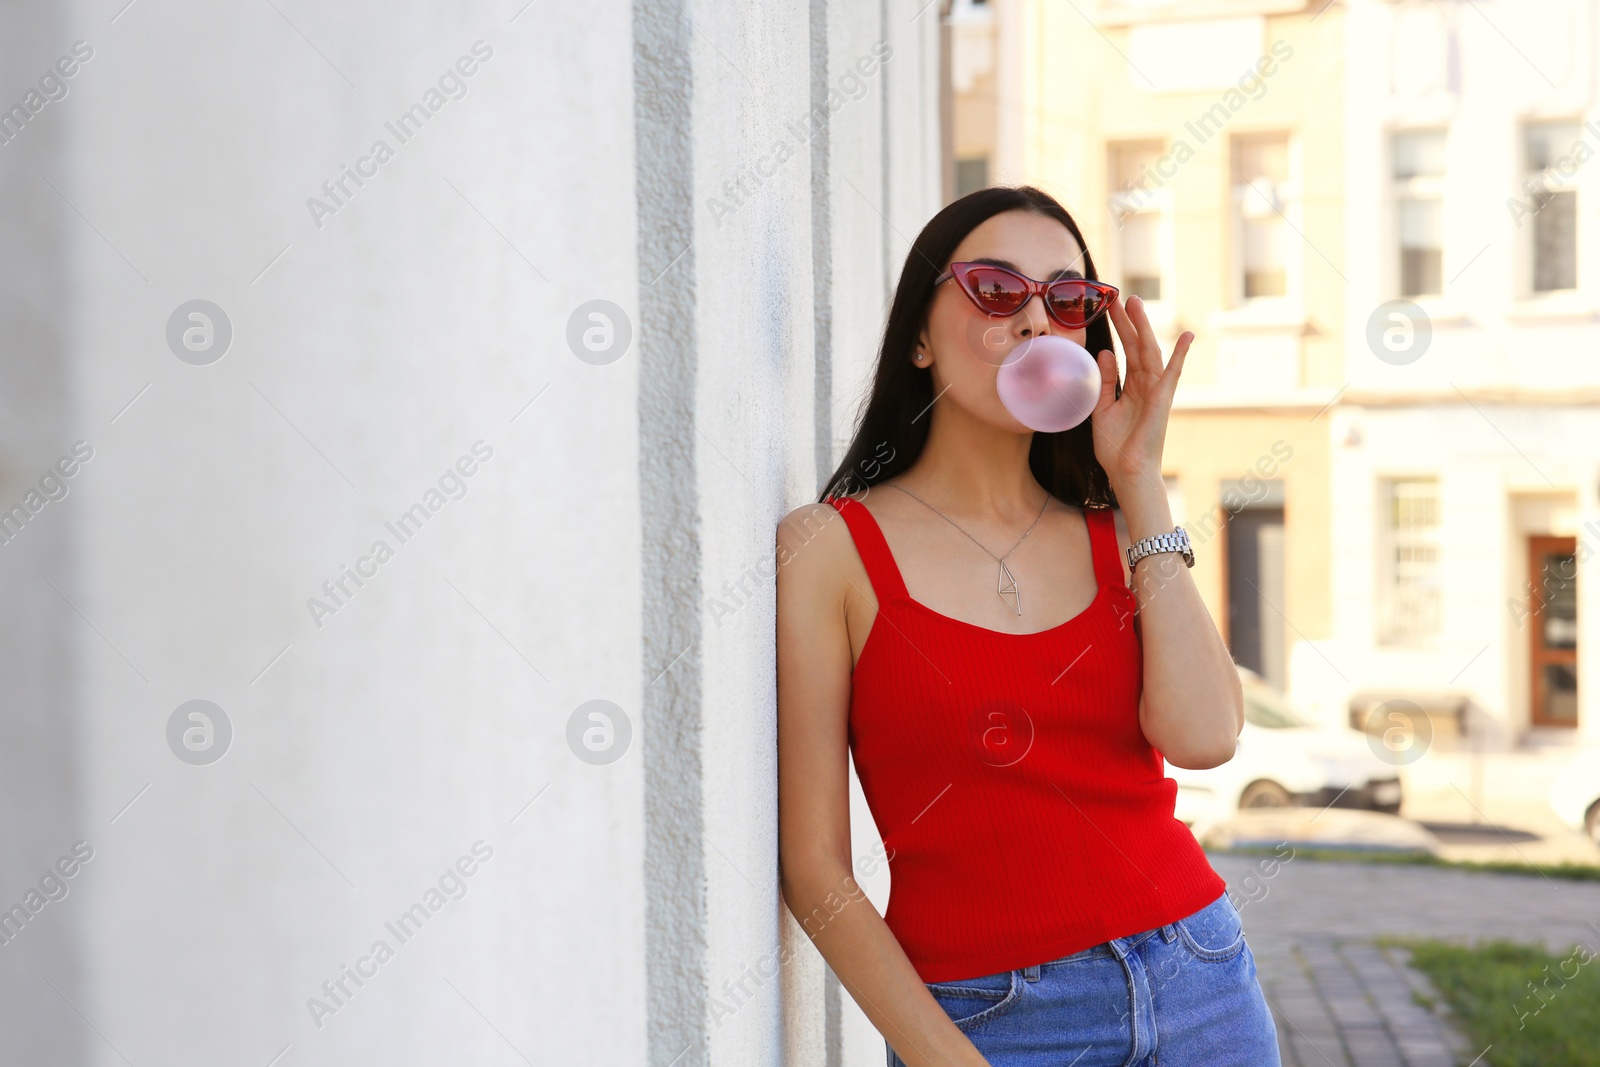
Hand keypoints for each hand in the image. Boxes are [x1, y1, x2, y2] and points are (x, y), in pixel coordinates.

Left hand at [1089, 293, 1192, 495]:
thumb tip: (1105, 353)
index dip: (1119, 330)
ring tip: (1135, 303)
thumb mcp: (1101, 408)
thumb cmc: (1115, 447)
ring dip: (1144, 327)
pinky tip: (1187, 336)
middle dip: (1129, 322)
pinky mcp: (1163, 400)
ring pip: (1149, 352)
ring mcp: (1156, 391)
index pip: (1125, 352)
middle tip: (1120, 297)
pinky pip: (1172, 373)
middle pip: (1137, 346)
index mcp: (1132, 387)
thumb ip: (1104, 381)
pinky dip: (1180, 354)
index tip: (1110, 309)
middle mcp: (1146, 385)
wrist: (1126, 471)